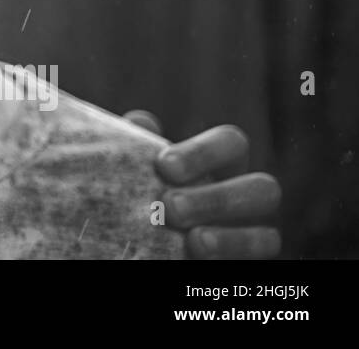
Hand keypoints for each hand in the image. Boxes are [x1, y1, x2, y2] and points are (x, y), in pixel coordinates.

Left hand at [125, 112, 281, 258]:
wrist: (122, 239)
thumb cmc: (128, 190)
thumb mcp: (129, 166)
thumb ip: (134, 143)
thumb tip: (140, 122)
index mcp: (217, 164)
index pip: (232, 143)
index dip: (204, 153)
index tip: (164, 166)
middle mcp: (239, 198)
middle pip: (263, 189)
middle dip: (218, 199)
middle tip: (171, 207)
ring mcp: (246, 236)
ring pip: (268, 235)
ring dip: (230, 238)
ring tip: (192, 240)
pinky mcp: (239, 265)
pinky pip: (253, 267)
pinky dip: (229, 260)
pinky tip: (196, 258)